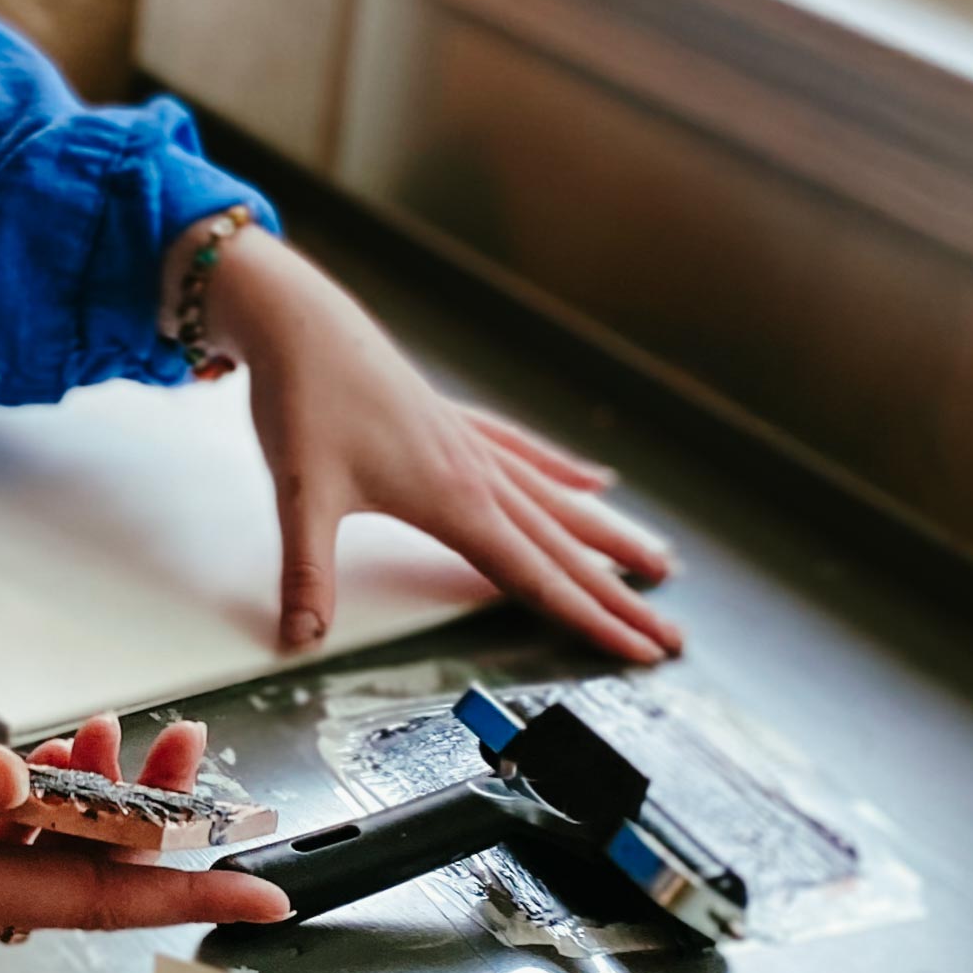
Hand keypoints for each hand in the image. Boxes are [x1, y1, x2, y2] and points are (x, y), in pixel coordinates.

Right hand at [0, 731, 287, 972]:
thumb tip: (11, 773)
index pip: (95, 899)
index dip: (187, 891)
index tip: (263, 892)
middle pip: (84, 874)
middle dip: (157, 819)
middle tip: (200, 754)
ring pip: (40, 852)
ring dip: (93, 799)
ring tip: (123, 731)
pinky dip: (32, 798)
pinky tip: (37, 759)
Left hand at [193, 230, 681, 667]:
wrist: (299, 321)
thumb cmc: (303, 400)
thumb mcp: (300, 494)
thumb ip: (307, 573)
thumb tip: (299, 640)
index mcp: (453, 499)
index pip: (537, 578)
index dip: (592, 621)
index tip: (642, 650)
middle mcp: (476, 472)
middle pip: (562, 548)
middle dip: (619, 597)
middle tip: (672, 634)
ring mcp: (468, 443)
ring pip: (555, 501)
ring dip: (607, 536)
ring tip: (658, 563)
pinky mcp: (451, 421)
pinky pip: (524, 452)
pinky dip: (562, 469)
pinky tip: (595, 480)